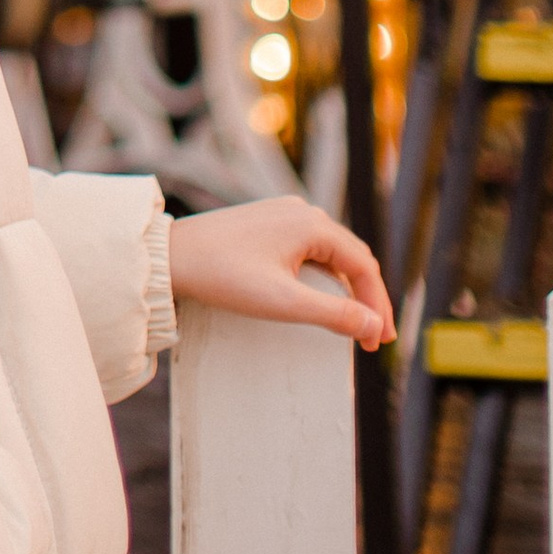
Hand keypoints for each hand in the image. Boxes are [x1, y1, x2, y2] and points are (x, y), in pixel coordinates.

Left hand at [165, 196, 392, 349]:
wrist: (171, 256)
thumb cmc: (224, 276)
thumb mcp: (283, 302)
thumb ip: (333, 314)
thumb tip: (374, 326)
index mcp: (311, 224)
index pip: (364, 266)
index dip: (378, 306)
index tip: (380, 341)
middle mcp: (301, 212)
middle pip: (351, 257)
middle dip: (366, 298)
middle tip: (372, 338)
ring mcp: (282, 214)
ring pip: (330, 253)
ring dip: (345, 288)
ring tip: (351, 323)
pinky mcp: (266, 223)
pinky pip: (308, 250)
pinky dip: (323, 276)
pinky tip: (321, 298)